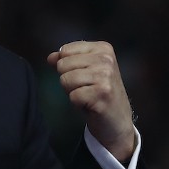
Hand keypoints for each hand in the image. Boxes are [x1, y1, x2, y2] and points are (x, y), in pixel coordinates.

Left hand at [47, 41, 134, 161]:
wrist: (117, 120)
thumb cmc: (98, 93)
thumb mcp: (84, 71)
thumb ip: (67, 61)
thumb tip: (51, 57)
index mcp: (103, 48)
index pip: (65, 51)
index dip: (67, 67)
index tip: (84, 76)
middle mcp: (106, 59)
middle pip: (63, 65)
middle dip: (68, 80)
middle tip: (85, 88)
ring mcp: (106, 76)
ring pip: (66, 80)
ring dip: (72, 92)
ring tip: (88, 95)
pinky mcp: (102, 93)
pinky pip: (73, 96)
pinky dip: (77, 103)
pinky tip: (90, 104)